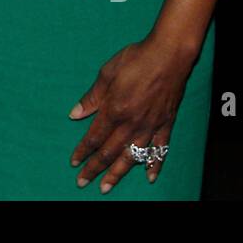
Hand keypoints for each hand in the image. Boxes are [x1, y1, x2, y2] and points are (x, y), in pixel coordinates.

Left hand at [67, 34, 197, 192]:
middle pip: (109, 152)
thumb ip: (91, 97)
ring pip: (132, 157)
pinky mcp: (166, 124)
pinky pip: (160, 150)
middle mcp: (131, 123)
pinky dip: (155, 165)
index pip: (94, 137)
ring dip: (118, 173)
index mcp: (114, 109)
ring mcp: (150, 126)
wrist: (168, 54)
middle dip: (94, 169)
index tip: (73, 162)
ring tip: (107, 187)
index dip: (82, 151)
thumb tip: (74, 114)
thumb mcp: (106, 73)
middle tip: (82, 182)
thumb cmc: (135, 59)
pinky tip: (149, 177)